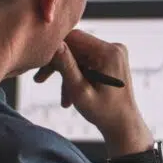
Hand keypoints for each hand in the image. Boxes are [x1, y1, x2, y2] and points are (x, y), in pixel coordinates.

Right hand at [34, 30, 152, 156]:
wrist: (123, 125)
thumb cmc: (104, 112)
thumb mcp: (80, 91)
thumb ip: (66, 66)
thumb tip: (54, 44)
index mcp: (109, 53)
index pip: (74, 37)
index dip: (54, 46)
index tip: (38, 61)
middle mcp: (114, 48)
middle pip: (76, 46)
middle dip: (58, 64)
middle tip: (39, 79)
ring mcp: (113, 53)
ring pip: (78, 55)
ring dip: (67, 74)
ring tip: (63, 100)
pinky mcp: (110, 59)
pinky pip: (86, 61)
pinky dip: (77, 76)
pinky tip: (70, 97)